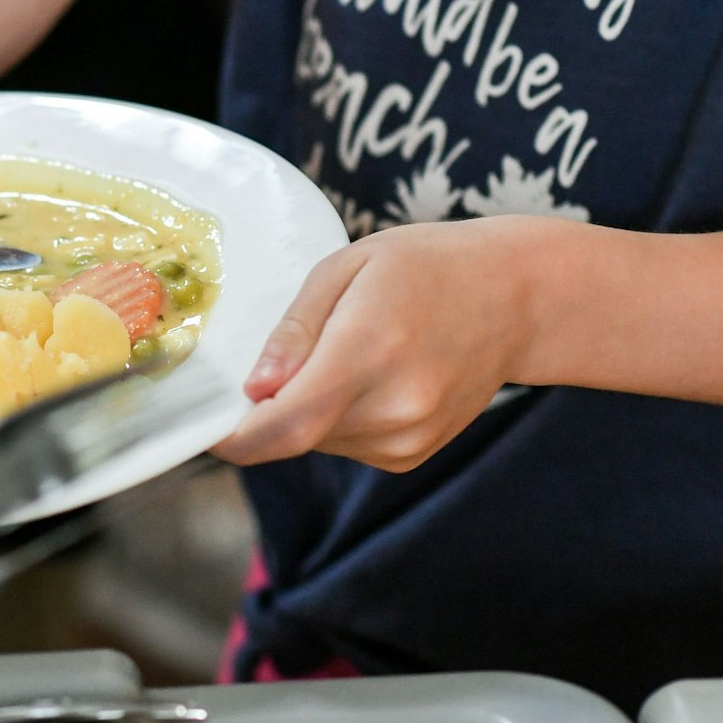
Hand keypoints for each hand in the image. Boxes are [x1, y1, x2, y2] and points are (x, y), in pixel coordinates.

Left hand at [212, 218, 550, 471]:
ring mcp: (408, 437)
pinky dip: (337, 420)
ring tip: (349, 355)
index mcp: (369, 351)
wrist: (518, 298)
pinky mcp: (412, 455)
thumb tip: (255, 389)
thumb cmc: (425, 267)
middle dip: (268, 409)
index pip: (283, 425)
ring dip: (306, 411)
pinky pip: (344, 447)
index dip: (232, 437)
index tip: (204, 427)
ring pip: (315, 443)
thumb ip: (294, 331)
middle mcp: (394, 406)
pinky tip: (373, 378)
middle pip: (292, 436)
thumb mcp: (347, 269)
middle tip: (284, 361)